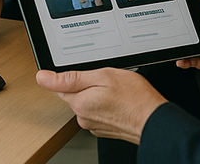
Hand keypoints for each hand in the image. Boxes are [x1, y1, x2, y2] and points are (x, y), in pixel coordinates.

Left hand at [36, 68, 166, 144]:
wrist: (156, 121)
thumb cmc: (134, 98)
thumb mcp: (102, 76)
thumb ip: (70, 78)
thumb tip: (43, 77)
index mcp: (79, 103)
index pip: (59, 86)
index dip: (67, 74)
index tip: (80, 71)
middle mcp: (84, 117)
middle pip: (73, 93)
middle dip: (84, 83)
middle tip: (104, 79)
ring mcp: (94, 125)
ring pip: (86, 101)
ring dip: (95, 94)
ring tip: (114, 90)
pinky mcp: (105, 129)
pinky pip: (97, 111)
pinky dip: (104, 104)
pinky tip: (117, 100)